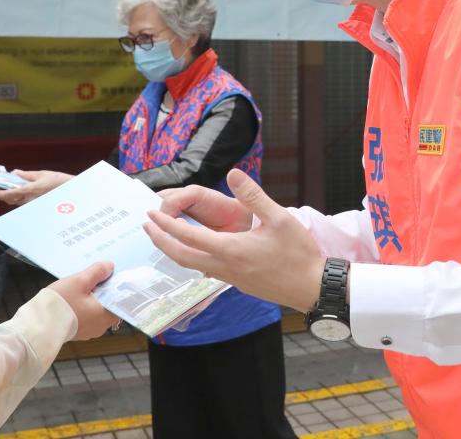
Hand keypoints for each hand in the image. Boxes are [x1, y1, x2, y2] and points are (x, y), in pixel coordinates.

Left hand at [0, 169, 72, 205]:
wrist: (69, 191)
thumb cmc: (57, 181)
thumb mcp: (40, 174)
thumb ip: (25, 175)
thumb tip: (14, 173)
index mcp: (30, 190)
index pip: (9, 194)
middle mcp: (30, 199)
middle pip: (9, 200)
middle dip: (1, 193)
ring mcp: (32, 203)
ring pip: (14, 201)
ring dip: (8, 195)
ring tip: (6, 186)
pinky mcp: (35, 203)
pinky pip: (21, 201)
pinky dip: (15, 196)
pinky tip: (16, 189)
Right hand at [48, 261, 119, 340]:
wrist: (38, 324)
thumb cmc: (60, 304)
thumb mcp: (80, 281)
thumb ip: (97, 272)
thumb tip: (110, 266)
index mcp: (106, 315)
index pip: (121, 300)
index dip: (116, 286)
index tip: (110, 276)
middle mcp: (101, 326)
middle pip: (109, 304)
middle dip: (102, 291)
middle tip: (92, 279)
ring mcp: (90, 331)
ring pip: (97, 310)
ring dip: (92, 299)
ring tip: (80, 287)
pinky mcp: (78, 332)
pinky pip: (87, 316)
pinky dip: (84, 307)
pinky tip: (73, 298)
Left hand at [144, 169, 325, 311]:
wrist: (313, 288)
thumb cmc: (298, 253)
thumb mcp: (279, 218)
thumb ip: (253, 195)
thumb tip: (233, 172)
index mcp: (231, 249)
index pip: (188, 236)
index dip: (166, 225)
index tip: (150, 214)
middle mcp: (224, 267)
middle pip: (180, 257)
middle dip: (160, 241)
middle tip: (146, 226)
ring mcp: (230, 278)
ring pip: (191, 266)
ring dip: (174, 251)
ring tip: (164, 237)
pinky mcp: (238, 283)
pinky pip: (205, 271)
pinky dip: (190, 259)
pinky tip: (193, 251)